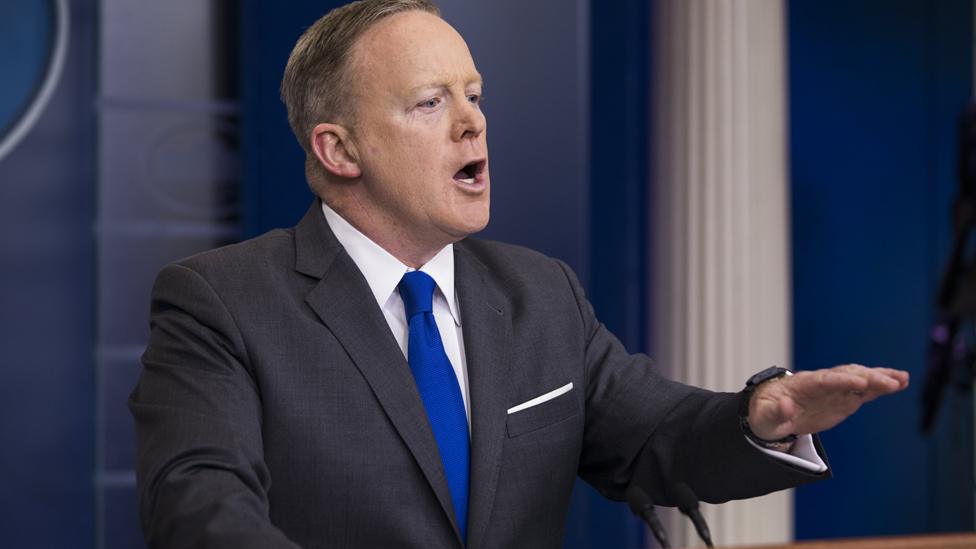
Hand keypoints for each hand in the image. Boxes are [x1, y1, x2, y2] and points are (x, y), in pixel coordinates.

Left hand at [747, 364, 909, 440]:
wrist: (771, 413)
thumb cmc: (765, 413)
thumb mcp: (765, 416)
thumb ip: (776, 412)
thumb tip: (787, 406)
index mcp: (802, 384)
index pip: (825, 380)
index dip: (843, 380)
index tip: (861, 381)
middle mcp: (822, 382)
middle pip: (847, 376)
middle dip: (868, 378)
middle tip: (891, 383)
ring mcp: (835, 389)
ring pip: (860, 378)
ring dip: (880, 377)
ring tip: (903, 379)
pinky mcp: (844, 398)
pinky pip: (865, 390)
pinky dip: (881, 387)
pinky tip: (900, 383)